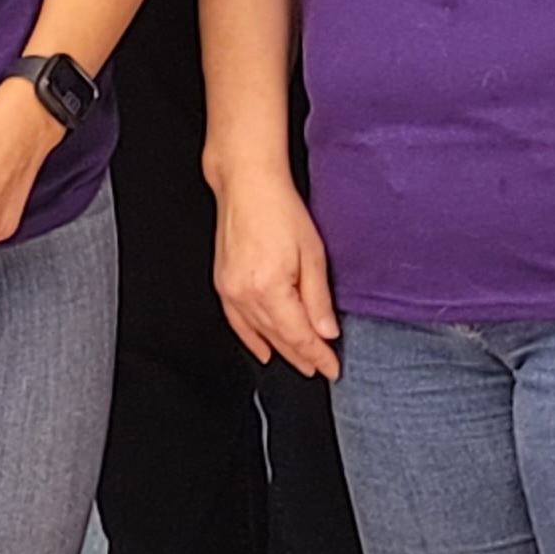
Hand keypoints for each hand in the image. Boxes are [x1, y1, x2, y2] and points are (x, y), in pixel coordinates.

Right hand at [211, 166, 339, 378]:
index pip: (299, 336)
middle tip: (321, 369)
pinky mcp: (222, 284)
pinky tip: (264, 350)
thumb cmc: (279, 209)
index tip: (332, 368)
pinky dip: (252, 340)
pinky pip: (237, 323)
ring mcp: (230, 291)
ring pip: (258, 334)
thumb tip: (326, 332)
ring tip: (300, 363)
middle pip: (278, 339)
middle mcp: (245, 294)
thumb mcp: (313, 253)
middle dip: (302, 357)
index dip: (318, 355)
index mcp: (270, 288)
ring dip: (281, 351)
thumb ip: (318, 298)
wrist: (246, 185)